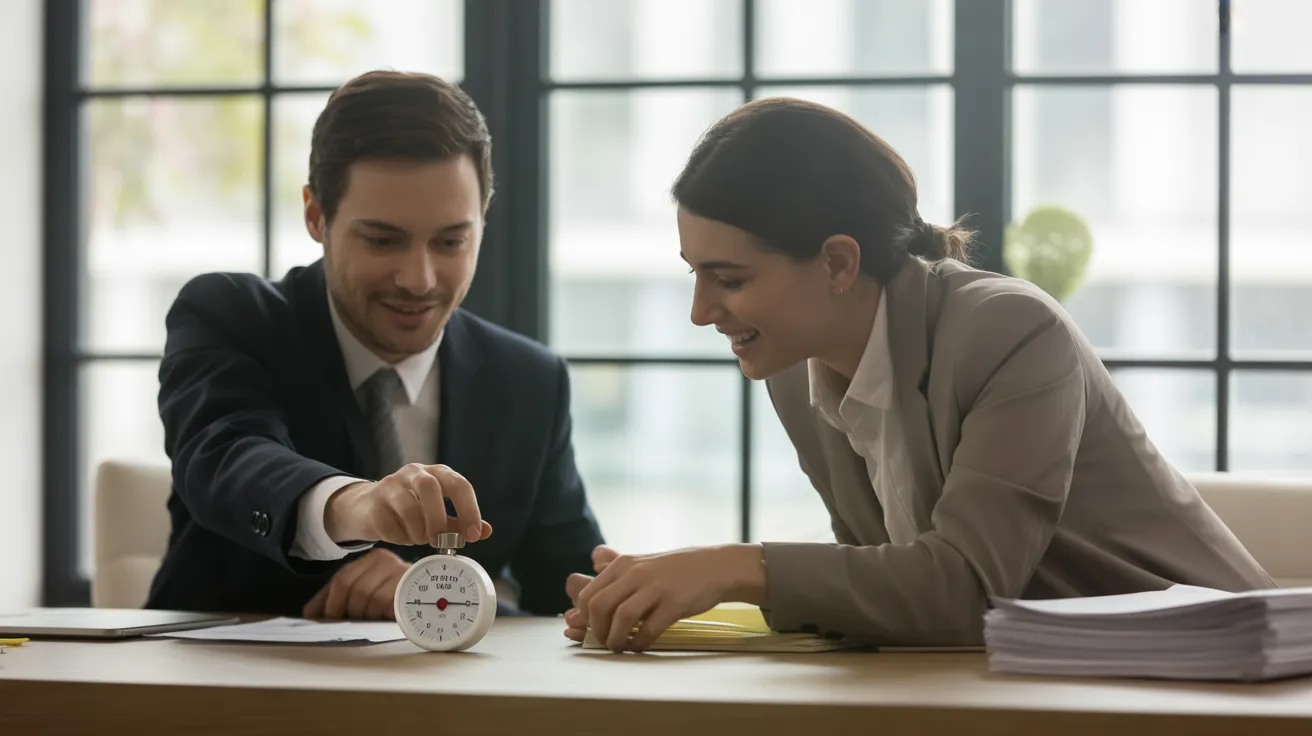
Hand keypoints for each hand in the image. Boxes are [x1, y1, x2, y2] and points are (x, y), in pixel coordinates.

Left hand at [303, 548, 407, 619]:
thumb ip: (336, 597)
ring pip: (369, 598)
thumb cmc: (393, 597)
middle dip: (348, 610)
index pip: (342, 579)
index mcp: (373, 559)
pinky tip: (384, 617)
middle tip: (352, 622)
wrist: (430, 598)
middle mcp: (387, 561)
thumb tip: (310, 612)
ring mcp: (401, 573)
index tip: (326, 617)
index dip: (331, 601)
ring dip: (367, 615)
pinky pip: (387, 604)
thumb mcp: (363, 592)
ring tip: (373, 619)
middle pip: (354, 588)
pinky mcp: (412, 588)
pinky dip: (381, 614)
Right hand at [324, 463, 493, 546]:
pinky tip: (401, 536)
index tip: (474, 535)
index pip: (459, 484)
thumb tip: (486, 531)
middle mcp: (414, 473)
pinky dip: (399, 538)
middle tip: (440, 541)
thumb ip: (460, 521)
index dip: (469, 510)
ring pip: (408, 507)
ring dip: (418, 532)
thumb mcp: (438, 511)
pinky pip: (389, 524)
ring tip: (419, 539)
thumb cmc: (411, 508)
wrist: (368, 506)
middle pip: (430, 487)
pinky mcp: (373, 503)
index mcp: (437, 473)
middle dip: (438, 519)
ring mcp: (390, 485)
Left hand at [562, 544, 766, 652]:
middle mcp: (635, 573)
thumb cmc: (674, 570)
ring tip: (620, 647)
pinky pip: (648, 629)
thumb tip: (583, 585)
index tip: (593, 630)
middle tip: (605, 641)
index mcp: (623, 565)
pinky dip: (639, 643)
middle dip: (597, 631)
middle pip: (598, 606)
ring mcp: (655, 587)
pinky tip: (640, 646)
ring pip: (621, 618)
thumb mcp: (641, 563)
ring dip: (616, 640)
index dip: (584, 619)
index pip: (588, 595)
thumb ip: (612, 573)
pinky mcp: (674, 603)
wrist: (714, 567)